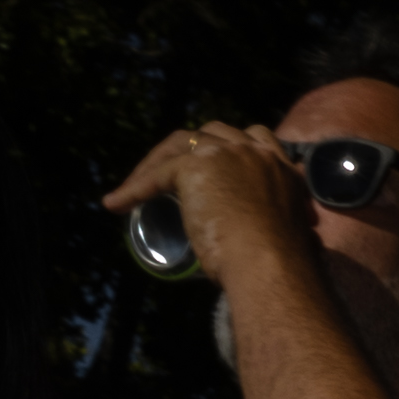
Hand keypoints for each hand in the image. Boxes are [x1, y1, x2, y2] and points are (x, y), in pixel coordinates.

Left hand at [103, 120, 313, 292]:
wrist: (272, 266)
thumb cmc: (279, 266)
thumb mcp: (281, 236)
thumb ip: (270, 222)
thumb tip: (253, 242)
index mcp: (281, 167)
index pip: (255, 138)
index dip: (232, 147)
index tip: (219, 163)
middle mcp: (256, 152)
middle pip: (213, 132)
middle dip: (190, 148)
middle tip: (170, 172)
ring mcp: (227, 154)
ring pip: (182, 144)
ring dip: (157, 162)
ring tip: (135, 186)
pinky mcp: (197, 166)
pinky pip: (158, 174)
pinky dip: (135, 188)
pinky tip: (117, 203)